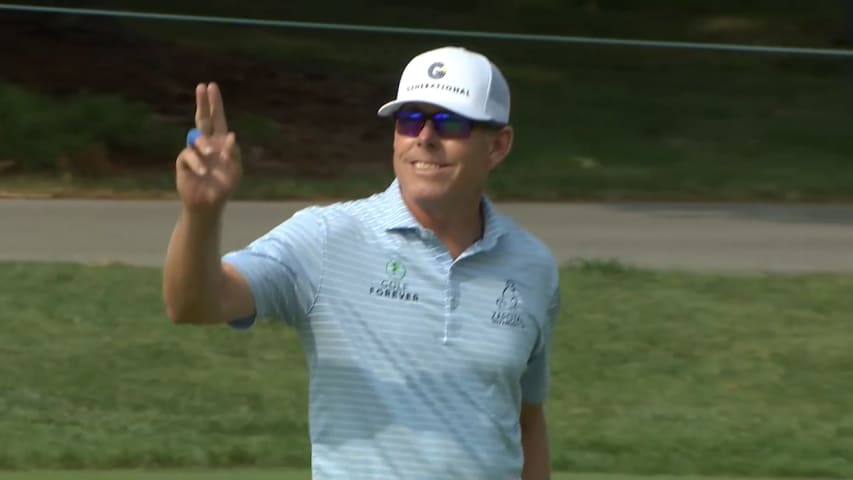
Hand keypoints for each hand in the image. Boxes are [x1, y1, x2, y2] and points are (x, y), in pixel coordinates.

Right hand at [175, 82, 241, 214]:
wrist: (209, 204)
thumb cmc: (224, 187)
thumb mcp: (235, 171)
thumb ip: (234, 153)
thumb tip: (231, 135)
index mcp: (220, 142)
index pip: (217, 119)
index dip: (215, 104)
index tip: (211, 86)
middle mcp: (206, 143)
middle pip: (203, 119)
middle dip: (203, 103)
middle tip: (201, 87)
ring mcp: (194, 152)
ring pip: (197, 138)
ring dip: (205, 144)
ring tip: (212, 154)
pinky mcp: (184, 163)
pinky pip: (188, 156)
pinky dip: (197, 163)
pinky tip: (204, 172)